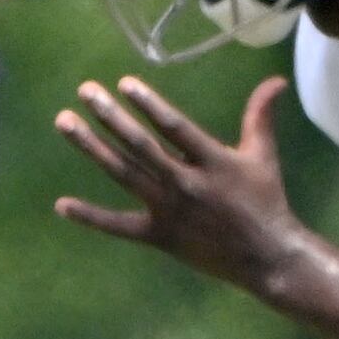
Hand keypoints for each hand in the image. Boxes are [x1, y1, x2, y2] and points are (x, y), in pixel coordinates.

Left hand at [53, 74, 306, 293]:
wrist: (267, 258)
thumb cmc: (266, 202)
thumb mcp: (263, 156)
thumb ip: (261, 116)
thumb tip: (276, 80)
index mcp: (213, 161)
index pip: (174, 127)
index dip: (149, 104)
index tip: (123, 83)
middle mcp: (187, 184)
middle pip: (141, 147)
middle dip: (110, 117)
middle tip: (84, 91)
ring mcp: (170, 212)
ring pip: (124, 174)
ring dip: (92, 148)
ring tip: (65, 122)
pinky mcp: (160, 237)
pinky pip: (120, 227)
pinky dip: (91, 217)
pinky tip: (62, 205)